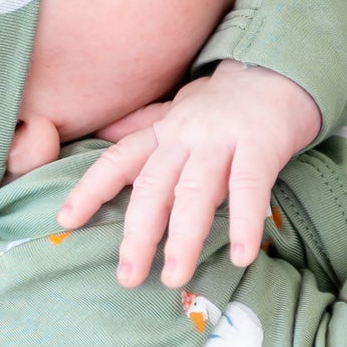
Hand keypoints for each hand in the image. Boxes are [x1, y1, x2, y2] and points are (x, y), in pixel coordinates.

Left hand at [55, 59, 321, 287]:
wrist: (281, 69)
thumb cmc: (226, 101)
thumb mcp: (178, 109)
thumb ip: (143, 126)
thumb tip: (102, 134)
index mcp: (165, 132)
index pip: (120, 160)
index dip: (90, 188)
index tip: (65, 221)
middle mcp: (187, 135)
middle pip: (154, 186)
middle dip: (138, 233)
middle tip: (128, 277)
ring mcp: (223, 139)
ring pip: (196, 191)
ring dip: (183, 237)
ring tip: (174, 277)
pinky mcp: (262, 144)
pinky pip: (250, 186)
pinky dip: (244, 222)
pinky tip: (241, 256)